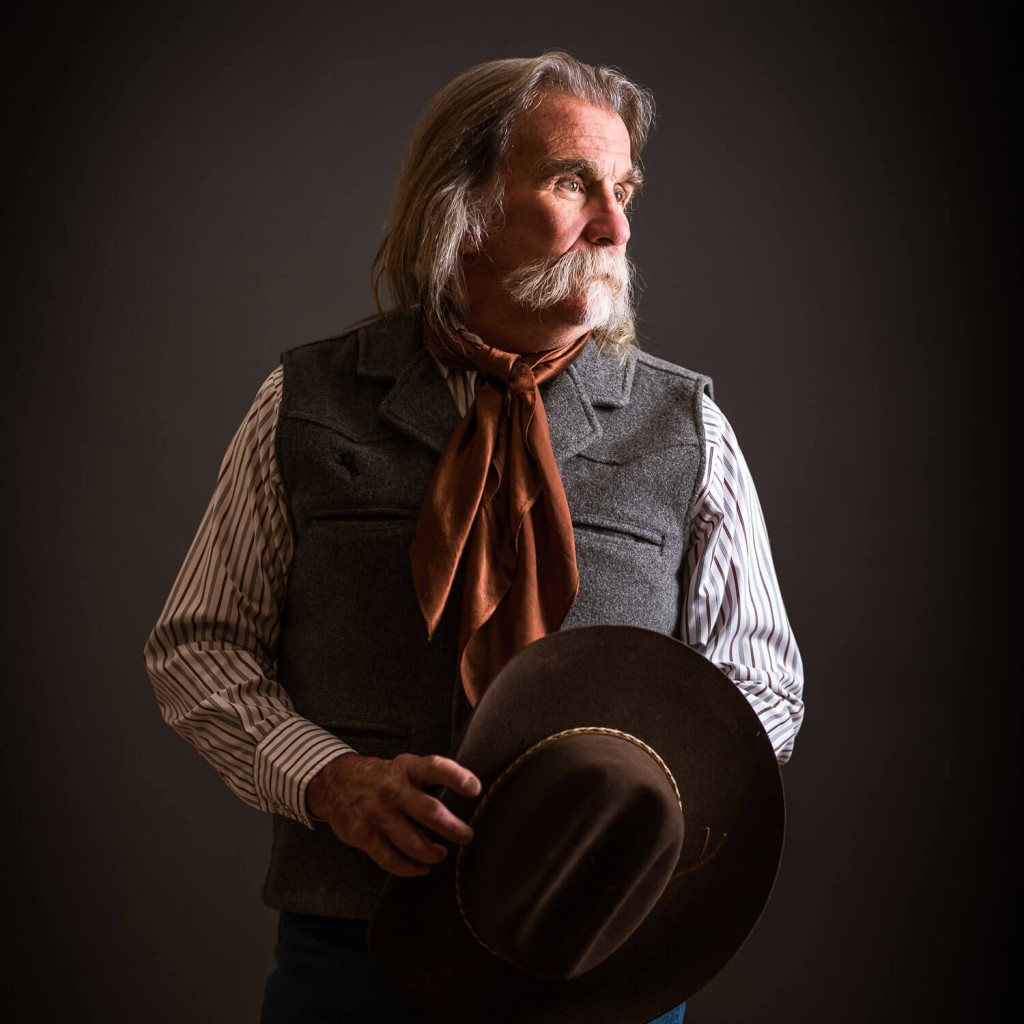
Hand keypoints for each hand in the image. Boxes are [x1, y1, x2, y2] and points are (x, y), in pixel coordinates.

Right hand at [306, 752, 481, 876]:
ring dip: (433, 852)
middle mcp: (392, 789)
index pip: (435, 767)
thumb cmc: (380, 777)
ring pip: (412, 842)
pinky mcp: (363, 834)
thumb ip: (427, 780)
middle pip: (429, 811)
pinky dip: (410, 868)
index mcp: (407, 768)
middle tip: (466, 836)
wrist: (334, 782)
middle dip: (452, 828)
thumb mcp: (403, 767)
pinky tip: (422, 868)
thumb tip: (465, 797)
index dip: (457, 777)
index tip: (475, 789)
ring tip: (441, 854)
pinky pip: (391, 859)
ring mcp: (376, 813)